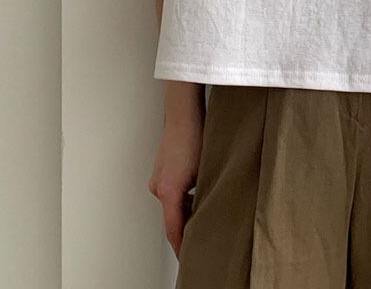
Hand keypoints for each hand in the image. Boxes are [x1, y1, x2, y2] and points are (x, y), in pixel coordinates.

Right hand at [148, 117, 203, 256]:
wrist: (184, 113)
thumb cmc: (195, 137)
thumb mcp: (205, 171)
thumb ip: (204, 195)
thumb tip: (212, 208)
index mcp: (168, 192)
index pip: (173, 229)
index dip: (181, 246)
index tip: (187, 257)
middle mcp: (158, 187)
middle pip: (172, 216)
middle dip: (188, 226)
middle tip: (203, 235)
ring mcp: (158, 178)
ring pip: (173, 203)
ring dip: (187, 208)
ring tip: (206, 210)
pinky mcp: (161, 170)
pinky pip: (171, 190)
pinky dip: (183, 195)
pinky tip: (198, 189)